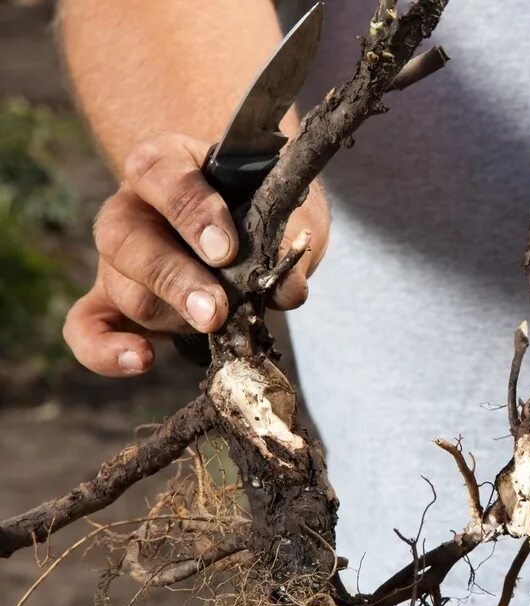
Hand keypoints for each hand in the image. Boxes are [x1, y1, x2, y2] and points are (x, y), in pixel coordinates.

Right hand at [63, 133, 327, 376]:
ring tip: (216, 327)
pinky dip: (105, 350)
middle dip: (175, 280)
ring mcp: (117, 258)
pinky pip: (87, 327)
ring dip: (171, 315)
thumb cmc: (264, 209)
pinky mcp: (112, 301)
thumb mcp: (285, 213)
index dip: (191, 212)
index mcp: (169, 164)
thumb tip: (286, 290)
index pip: (161, 175)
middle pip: (129, 240)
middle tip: (215, 312)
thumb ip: (284, 243)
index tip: (226, 250)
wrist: (250, 226)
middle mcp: (132, 207)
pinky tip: (141, 360)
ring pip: (125, 289)